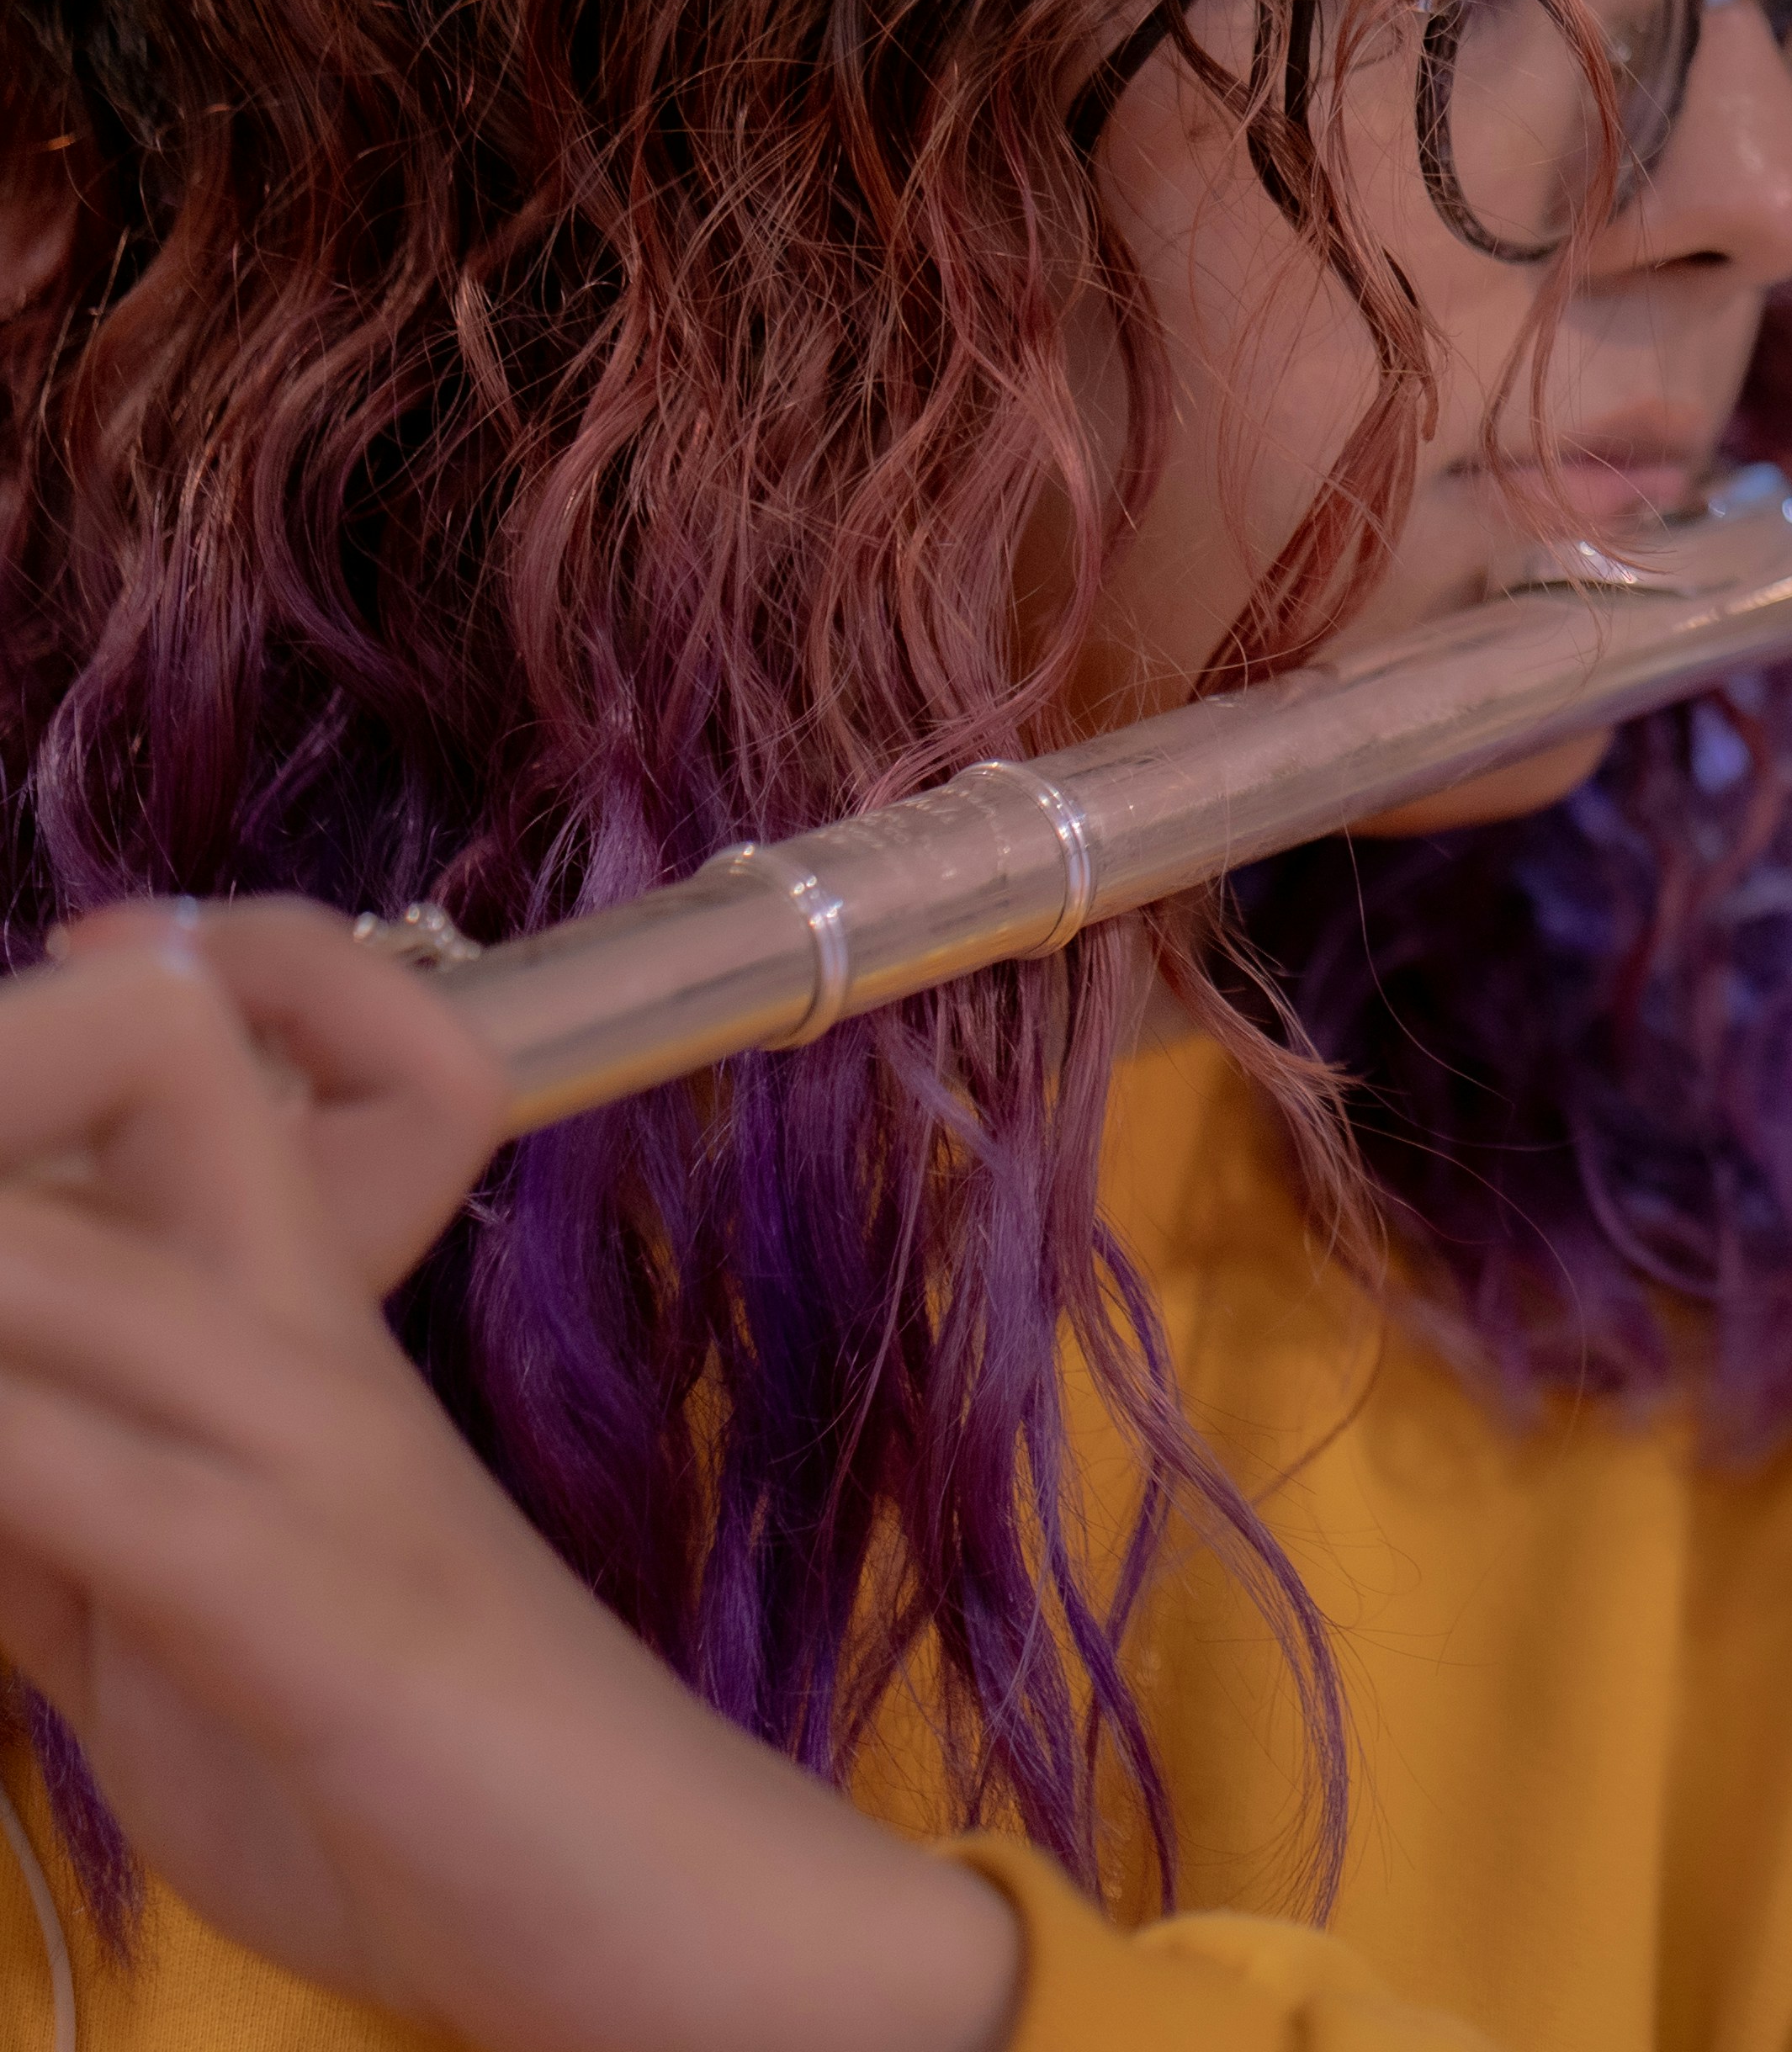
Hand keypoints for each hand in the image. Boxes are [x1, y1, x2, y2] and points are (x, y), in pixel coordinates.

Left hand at [0, 900, 1019, 2051]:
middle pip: (144, 1088)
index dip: (145, 983)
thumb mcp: (181, 1623)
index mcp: (310, 1332)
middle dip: (11, 1088)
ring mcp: (319, 1461)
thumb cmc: (432, 1779)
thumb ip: (58, 1522)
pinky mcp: (308, 1599)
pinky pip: (81, 1485)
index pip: (220, 1065)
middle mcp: (314, 1352)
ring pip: (71, 1274)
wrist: (670, 1908)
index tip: (104, 939)